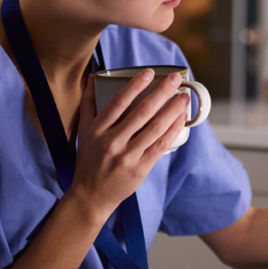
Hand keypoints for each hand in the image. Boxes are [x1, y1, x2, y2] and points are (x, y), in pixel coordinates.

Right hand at [68, 70, 188, 222]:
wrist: (91, 195)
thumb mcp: (83, 131)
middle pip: (141, 112)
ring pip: (155, 128)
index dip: (135, 85)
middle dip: (161, 92)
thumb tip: (96, 78)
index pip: (118, 102)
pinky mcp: (140, 168)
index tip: (150, 72)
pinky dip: (172, 130)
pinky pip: (160, 145)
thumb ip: (89, 104)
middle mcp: (112, 141)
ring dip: (172, 110)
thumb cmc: (88, 160)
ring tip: (184, 97)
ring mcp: (128, 156)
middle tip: (176, 79)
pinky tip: (181, 119)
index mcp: (97, 130)